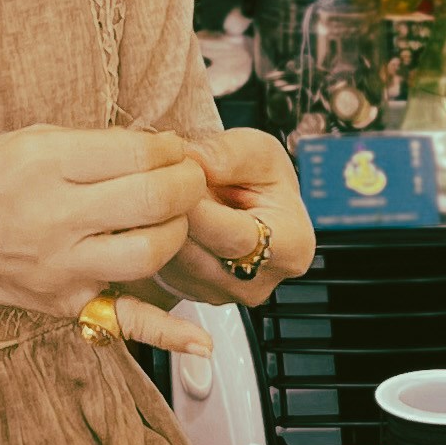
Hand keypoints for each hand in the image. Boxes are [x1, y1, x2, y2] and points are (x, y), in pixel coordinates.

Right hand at [0, 123, 213, 329]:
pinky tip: (203, 341)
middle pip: (153, 199)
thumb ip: (87, 142)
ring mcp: (63, 267)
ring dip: (179, 230)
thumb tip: (153, 145)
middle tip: (187, 175)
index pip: (136, 152)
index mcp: (42, 165)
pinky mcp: (67, 304)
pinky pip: (126, 321)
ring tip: (173, 217)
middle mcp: (54, 217)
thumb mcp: (20, 140)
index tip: (171, 146)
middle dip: (187, 181)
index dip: (168, 146)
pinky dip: (170, 335)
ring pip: (151, 252)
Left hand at [162, 126, 311, 309]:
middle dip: (172, 215)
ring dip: (159, 228)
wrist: (252, 202)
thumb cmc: (263, 181)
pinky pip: (163, 270)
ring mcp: (223, 294)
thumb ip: (229, 153)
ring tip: (159, 196)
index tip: (172, 179)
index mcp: (290, 247)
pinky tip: (160, 216)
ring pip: (175, 264)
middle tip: (155, 181)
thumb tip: (194, 161)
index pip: (232, 234)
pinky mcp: (193, 295)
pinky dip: (155, 241)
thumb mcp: (257, 149)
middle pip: (199, 254)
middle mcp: (257, 282)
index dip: (197, 204)